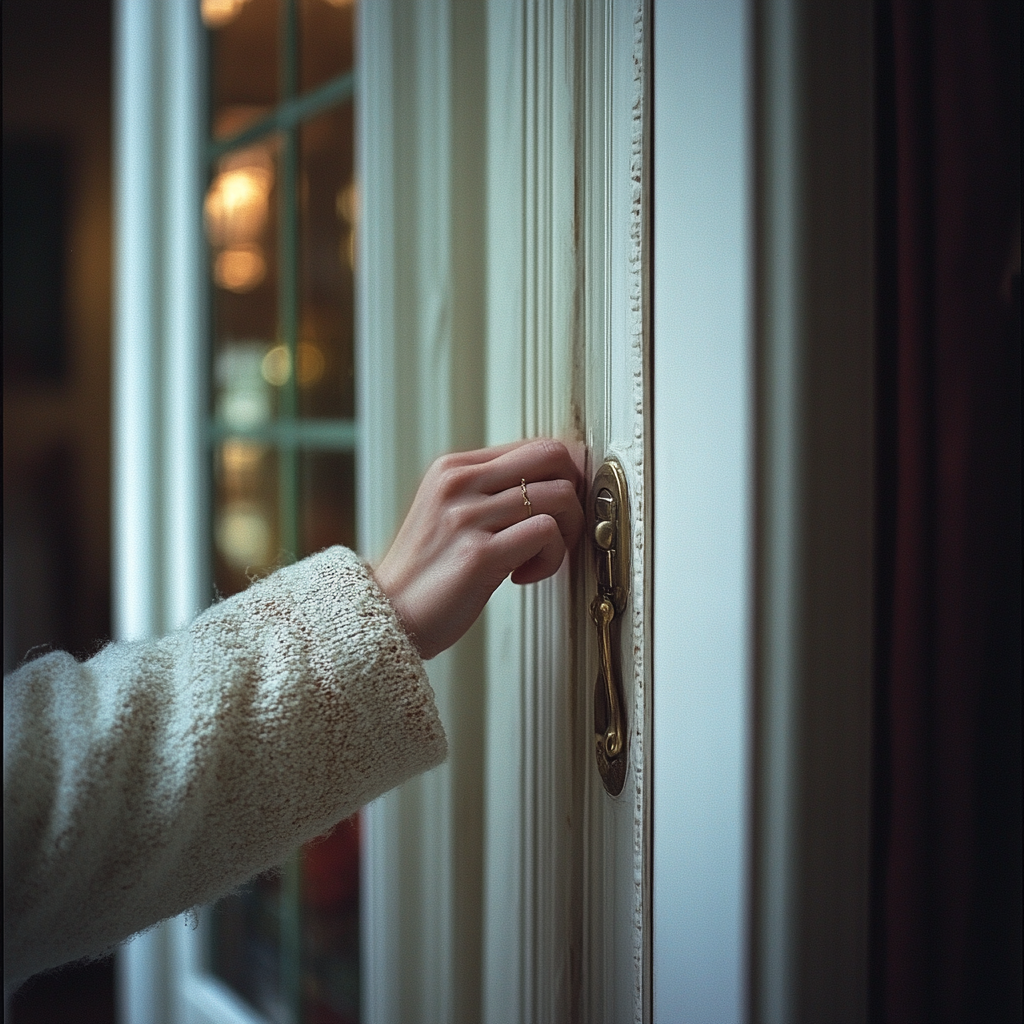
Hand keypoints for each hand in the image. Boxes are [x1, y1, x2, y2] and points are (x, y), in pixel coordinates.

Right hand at [374, 438, 584, 659]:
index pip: (534, 445)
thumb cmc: (428, 572)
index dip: (564, 476)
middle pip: (552, 456)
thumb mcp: (450, 514)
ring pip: (558, 495)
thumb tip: (556, 484)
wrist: (389, 615)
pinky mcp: (479, 554)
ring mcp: (467, 516)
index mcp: (452, 468)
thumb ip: (491, 493)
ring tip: (537, 558)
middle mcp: (458, 483)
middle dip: (575, 492)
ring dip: (565, 533)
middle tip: (562, 528)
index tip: (562, 508)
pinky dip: (551, 558)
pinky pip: (546, 534)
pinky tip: (523, 576)